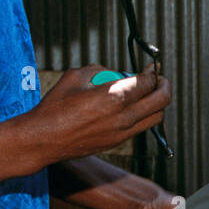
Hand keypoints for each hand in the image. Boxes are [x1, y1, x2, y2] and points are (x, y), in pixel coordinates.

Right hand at [26, 63, 170, 165]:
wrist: (44, 139)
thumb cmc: (55, 106)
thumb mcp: (75, 76)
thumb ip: (99, 70)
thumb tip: (113, 72)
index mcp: (114, 96)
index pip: (148, 82)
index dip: (154, 71)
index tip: (154, 67)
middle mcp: (124, 116)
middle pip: (161, 100)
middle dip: (164, 86)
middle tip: (159, 79)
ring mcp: (122, 132)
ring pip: (156, 118)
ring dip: (157, 104)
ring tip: (149, 94)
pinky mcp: (117, 142)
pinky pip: (140, 128)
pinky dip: (143, 116)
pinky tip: (133, 109)